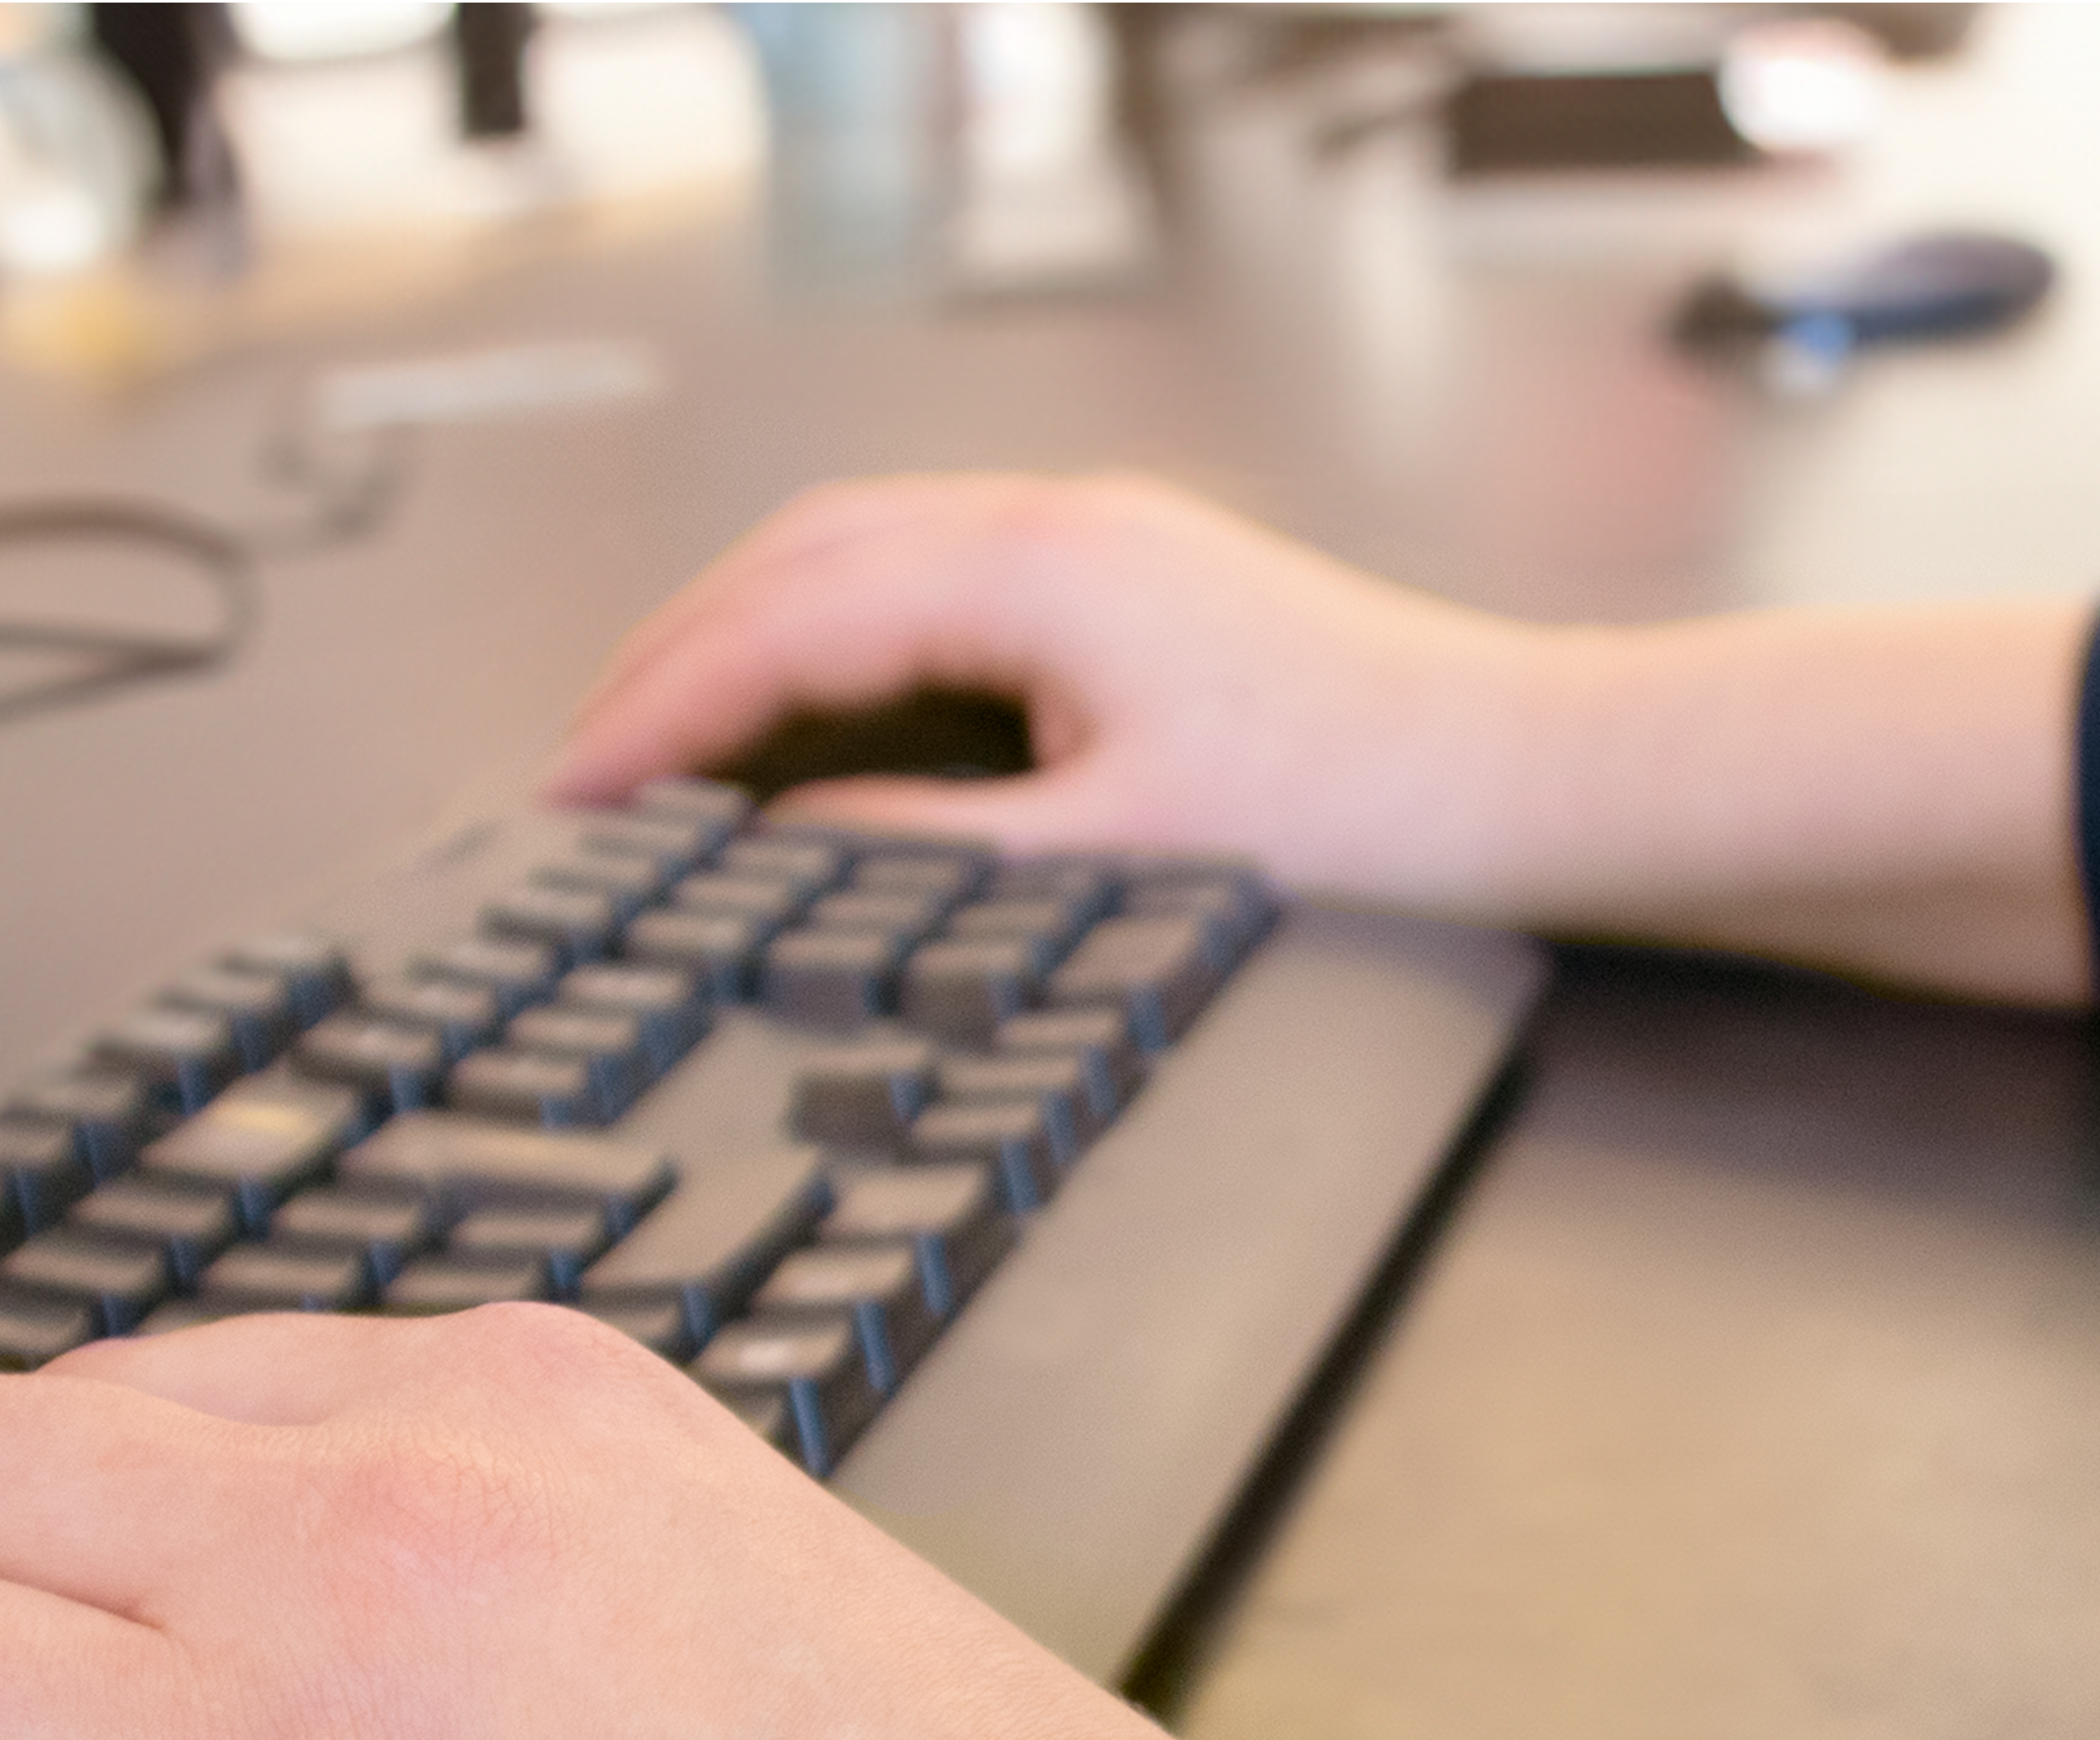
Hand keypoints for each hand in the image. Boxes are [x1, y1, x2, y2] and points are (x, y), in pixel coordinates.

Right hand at [551, 471, 2094, 998]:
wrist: (1521, 777)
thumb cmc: (1363, 810)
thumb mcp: (1115, 855)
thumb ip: (936, 847)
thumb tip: (790, 844)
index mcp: (1039, 568)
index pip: (787, 623)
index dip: (662, 712)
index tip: (578, 792)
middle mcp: (1054, 524)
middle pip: (798, 558)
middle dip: (673, 656)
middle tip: (584, 762)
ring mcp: (1091, 540)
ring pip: (857, 556)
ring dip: (746, 636)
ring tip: (665, 739)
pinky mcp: (1124, 582)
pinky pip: (929, 582)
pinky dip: (837, 640)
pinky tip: (810, 712)